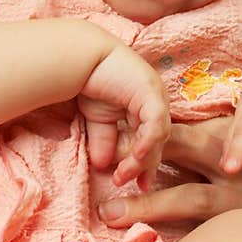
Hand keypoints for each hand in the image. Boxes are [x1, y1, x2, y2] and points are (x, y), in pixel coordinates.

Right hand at [79, 43, 170, 189]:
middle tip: (132, 184)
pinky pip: (155, 124)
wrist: (82, 56)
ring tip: (123, 175)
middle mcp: (156, 101)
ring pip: (158, 137)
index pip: (151, 140)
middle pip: (158, 141)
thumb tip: (102, 165)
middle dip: (145, 166)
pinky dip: (147, 142)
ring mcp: (157, 95)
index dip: (144, 163)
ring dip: (141, 159)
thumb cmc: (91, 80)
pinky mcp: (152, 93)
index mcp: (146, 106)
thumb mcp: (97, 118)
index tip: (135, 184)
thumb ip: (103, 140)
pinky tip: (135, 156)